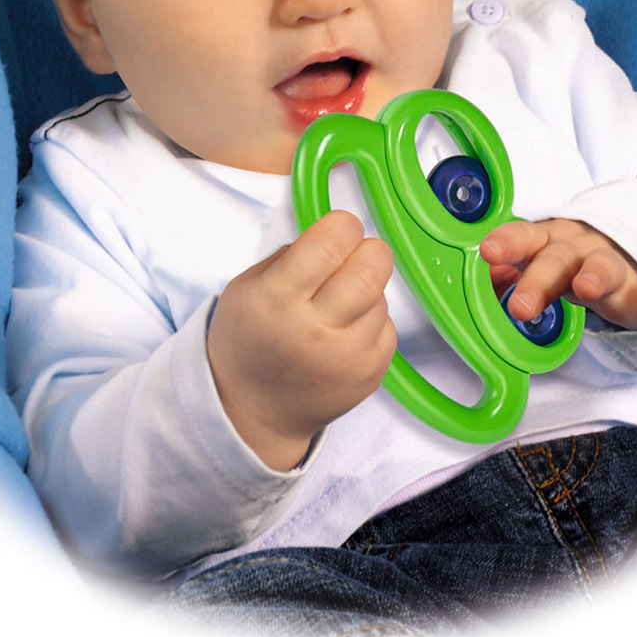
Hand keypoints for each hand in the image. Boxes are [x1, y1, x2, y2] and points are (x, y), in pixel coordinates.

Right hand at [207, 210, 397, 469]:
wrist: (252, 411)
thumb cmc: (250, 340)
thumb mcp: (248, 287)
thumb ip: (291, 256)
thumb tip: (335, 235)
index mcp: (276, 300)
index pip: (330, 243)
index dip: (341, 226)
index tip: (336, 231)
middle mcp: (315, 330)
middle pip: (373, 267)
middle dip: (368, 250)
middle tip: (351, 258)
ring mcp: (348, 357)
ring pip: (382, 296)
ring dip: (365, 290)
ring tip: (336, 306)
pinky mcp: (371, 374)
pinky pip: (388, 327)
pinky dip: (371, 321)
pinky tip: (343, 333)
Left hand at [480, 218, 636, 339]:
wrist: (619, 248)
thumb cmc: (563, 262)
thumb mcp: (533, 264)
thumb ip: (503, 277)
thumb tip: (469, 286)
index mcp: (546, 240)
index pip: (523, 236)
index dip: (507, 243)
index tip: (489, 252)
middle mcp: (577, 249)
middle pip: (556, 259)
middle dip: (538, 281)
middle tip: (520, 307)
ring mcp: (611, 267)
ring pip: (603, 268)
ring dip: (595, 277)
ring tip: (586, 290)